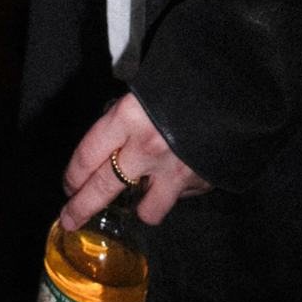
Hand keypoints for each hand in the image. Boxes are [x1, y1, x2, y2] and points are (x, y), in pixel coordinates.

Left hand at [61, 92, 210, 230]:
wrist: (234, 87)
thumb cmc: (181, 82)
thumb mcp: (142, 94)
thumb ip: (123, 123)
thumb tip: (111, 148)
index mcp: (128, 117)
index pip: (86, 155)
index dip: (73, 175)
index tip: (68, 186)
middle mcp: (147, 148)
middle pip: (103, 188)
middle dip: (81, 207)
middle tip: (69, 219)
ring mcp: (175, 170)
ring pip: (147, 211)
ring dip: (143, 206)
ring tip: (142, 196)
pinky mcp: (201, 182)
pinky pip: (180, 199)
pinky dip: (177, 191)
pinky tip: (182, 172)